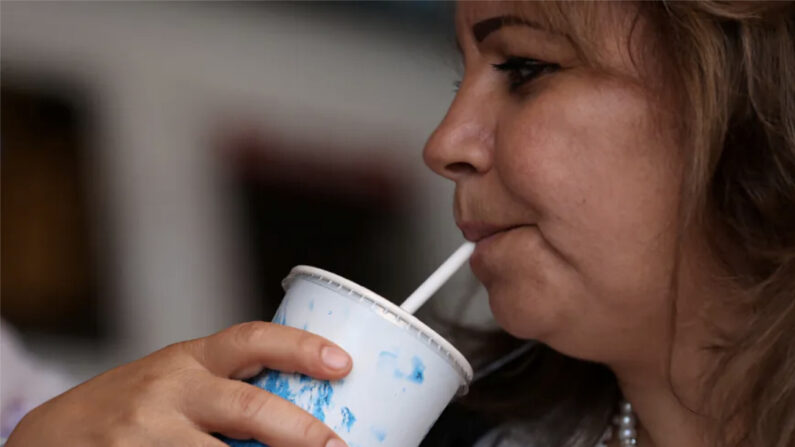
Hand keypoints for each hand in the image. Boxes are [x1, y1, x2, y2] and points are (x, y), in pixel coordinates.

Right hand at [6, 322, 352, 446]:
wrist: (52, 435)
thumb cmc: (133, 405)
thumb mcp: (179, 379)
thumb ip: (229, 385)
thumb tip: (306, 401)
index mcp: (191, 358)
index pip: (252, 339)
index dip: (302, 347)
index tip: (342, 363)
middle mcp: (170, 389)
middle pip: (248, 407)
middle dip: (300, 431)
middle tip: (336, 445)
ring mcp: (148, 432)